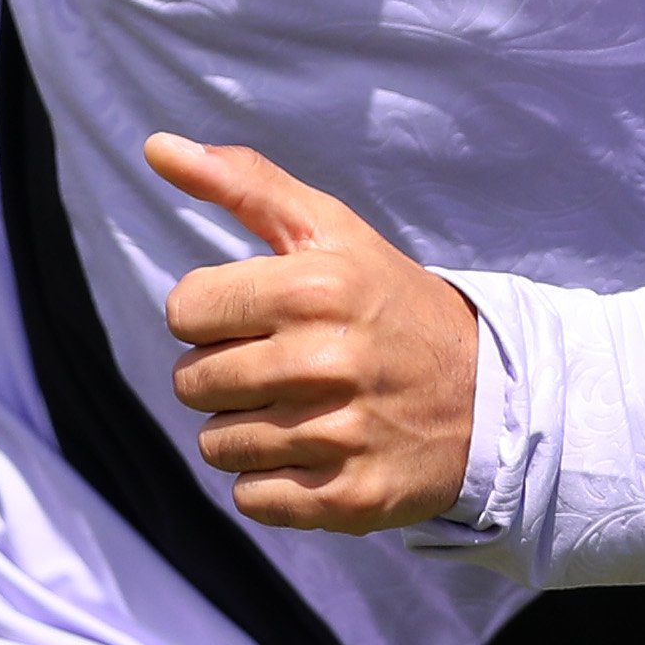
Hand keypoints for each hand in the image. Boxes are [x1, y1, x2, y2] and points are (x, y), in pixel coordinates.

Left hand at [147, 134, 480, 534]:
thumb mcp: (328, 230)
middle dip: (225, 373)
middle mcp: (325, 362)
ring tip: (300, 409)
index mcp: (314, 288)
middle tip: (282, 365)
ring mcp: (339, 435)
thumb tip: (155, 146)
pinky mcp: (349, 498)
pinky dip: (271, 482)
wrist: (488, 393)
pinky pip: (251, 498)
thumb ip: (243, 183)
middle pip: (191, 382)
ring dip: (245, 430)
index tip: (260, 315)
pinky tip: (315, 453)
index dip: (212, 314)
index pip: (184, 311)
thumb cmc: (387, 302)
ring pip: (215, 446)